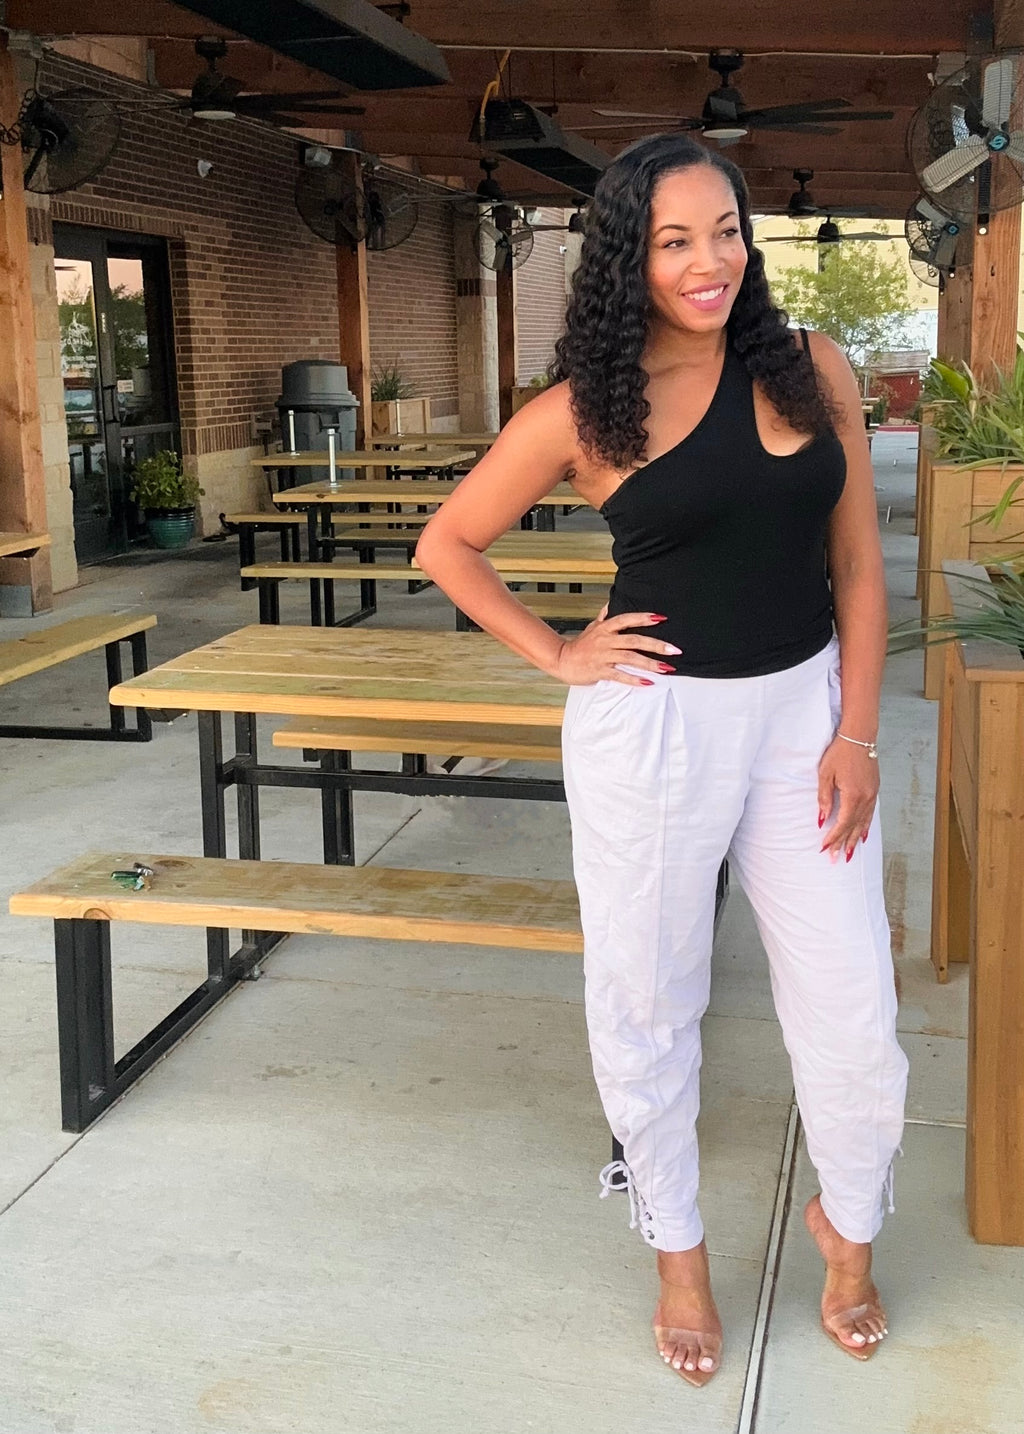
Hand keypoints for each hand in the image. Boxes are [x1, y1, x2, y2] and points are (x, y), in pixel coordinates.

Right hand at [552, 605, 680, 686]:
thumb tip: (610, 603)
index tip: (661, 618)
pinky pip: (620, 676)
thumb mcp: (591, 627)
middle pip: (634, 640)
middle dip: (656, 645)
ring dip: (650, 664)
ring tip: (667, 668)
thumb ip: (604, 617)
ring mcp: (603, 656)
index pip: (626, 619)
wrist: (561, 660)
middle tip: (674, 649)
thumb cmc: (579, 645)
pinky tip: (648, 682)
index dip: (643, 618)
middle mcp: (605, 640)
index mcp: (605, 628)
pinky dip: (634, 679)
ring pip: (630, 658)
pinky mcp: (600, 671)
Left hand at [817, 736, 878, 861]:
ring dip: (855, 839)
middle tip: (836, 859)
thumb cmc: (840, 753)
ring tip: (850, 853)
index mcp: (853, 796)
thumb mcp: (825, 774)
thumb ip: (824, 798)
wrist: (859, 737)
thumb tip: (822, 819)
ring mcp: (872, 795)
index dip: (833, 837)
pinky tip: (862, 834)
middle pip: (853, 827)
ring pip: (863, 823)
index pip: (842, 823)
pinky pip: (870, 814)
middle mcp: (866, 798)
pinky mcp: (874, 790)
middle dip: (844, 843)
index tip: (824, 848)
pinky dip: (865, 826)